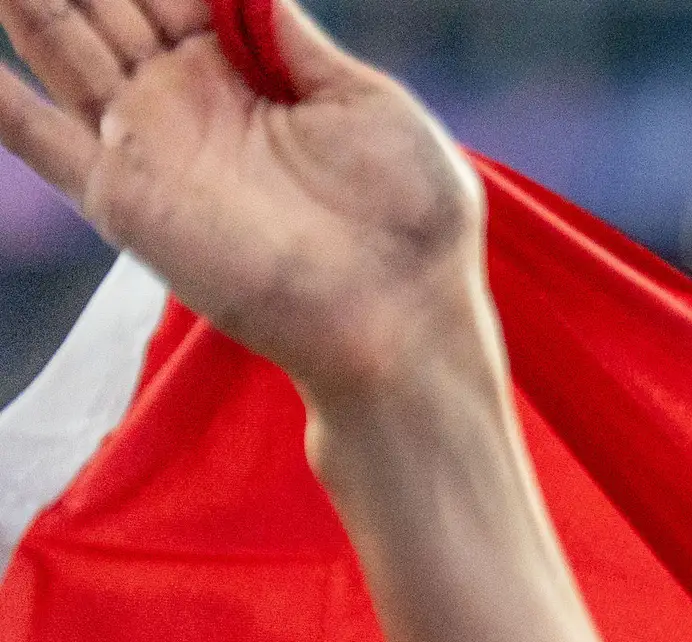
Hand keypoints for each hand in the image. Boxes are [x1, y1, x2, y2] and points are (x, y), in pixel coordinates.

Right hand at [0, 0, 484, 407]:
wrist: (402, 321)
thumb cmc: (412, 222)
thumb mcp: (372, 108)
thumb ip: (300, 45)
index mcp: (247, 68)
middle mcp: (187, 97)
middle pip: (107, 6)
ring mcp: (150, 142)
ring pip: (62, 47)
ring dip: (27, 7)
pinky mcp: (124, 196)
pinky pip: (39, 139)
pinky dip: (1, 104)